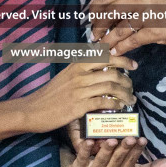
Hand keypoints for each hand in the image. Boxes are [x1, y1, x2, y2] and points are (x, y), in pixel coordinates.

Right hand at [17, 56, 135, 133]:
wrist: (32, 110)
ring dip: (125, 94)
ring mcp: (78, 90)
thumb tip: (102, 70)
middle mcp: (79, 75)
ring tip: (130, 99)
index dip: (122, 59)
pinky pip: (103, 102)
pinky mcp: (78, 106)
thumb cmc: (49, 95)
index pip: (105, 56)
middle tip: (132, 88)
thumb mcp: (65, 76)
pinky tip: (119, 107)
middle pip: (112, 72)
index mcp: (76, 65)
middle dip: (127, 81)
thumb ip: (81, 71)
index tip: (133, 65)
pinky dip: (115, 104)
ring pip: (110, 87)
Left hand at [61, 124, 165, 166]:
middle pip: (118, 161)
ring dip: (107, 150)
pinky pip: (82, 158)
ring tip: (112, 139)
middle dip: (125, 149)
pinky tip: (88, 140)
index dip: (137, 152)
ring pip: (101, 160)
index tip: (143, 140)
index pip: (132, 163)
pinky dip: (85, 150)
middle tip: (131, 137)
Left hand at [89, 0, 165, 56]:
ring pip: (117, 30)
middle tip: (94, 35)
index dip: (95, 10)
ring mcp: (147, 15)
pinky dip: (121, 48)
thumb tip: (114, 9)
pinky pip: (131, 42)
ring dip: (107, 40)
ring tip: (102, 47)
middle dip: (98, 27)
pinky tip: (116, 52)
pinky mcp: (155, 31)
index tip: (92, 19)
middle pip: (108, 14)